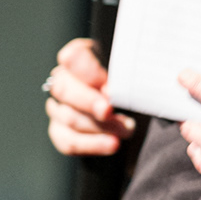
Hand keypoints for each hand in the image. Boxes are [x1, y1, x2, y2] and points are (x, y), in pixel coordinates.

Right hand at [45, 38, 135, 155]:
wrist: (142, 114)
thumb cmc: (138, 87)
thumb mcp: (137, 76)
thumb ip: (127, 76)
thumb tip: (112, 90)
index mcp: (84, 55)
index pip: (73, 57)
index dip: (89, 73)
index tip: (110, 88)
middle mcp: (65, 78)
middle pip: (64, 89)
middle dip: (89, 102)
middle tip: (110, 111)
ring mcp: (59, 105)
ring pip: (68, 117)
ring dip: (100, 126)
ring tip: (127, 129)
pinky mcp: (60, 131)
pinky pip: (68, 141)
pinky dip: (92, 144)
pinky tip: (113, 144)